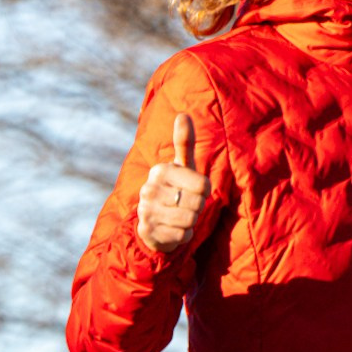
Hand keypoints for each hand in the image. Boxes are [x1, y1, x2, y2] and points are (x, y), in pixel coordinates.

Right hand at [135, 113, 210, 253]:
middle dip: (197, 208)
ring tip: (179, 216)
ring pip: (190, 220)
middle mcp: (149, 188)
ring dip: (191, 222)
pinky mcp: (148, 231)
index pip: (203, 185)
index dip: (204, 191)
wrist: (152, 222)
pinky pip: (182, 236)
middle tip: (184, 204)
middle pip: (198, 203)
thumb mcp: (182, 167)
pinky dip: (183, 235)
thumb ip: (184, 143)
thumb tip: (183, 114)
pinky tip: (173, 229)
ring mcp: (147, 210)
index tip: (192, 190)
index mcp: (161, 170)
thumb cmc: (175, 189)